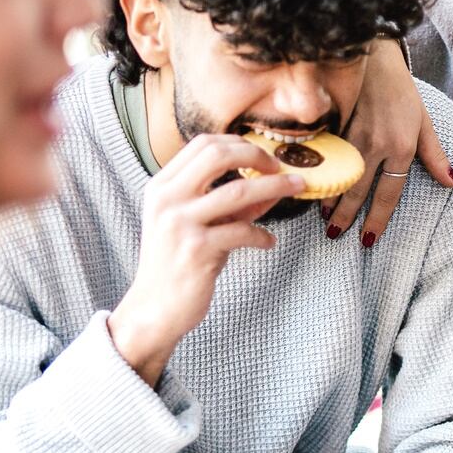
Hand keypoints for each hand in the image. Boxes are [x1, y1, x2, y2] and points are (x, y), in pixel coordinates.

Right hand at [108, 134, 304, 385]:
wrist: (155, 308)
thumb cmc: (178, 264)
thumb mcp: (198, 225)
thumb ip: (230, 204)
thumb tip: (273, 186)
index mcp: (162, 186)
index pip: (203, 144)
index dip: (240, 144)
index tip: (264, 156)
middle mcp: (166, 199)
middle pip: (218, 155)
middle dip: (257, 156)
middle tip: (281, 168)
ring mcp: (179, 223)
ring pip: (238, 191)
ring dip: (275, 188)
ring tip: (297, 188)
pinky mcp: (196, 250)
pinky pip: (242, 231)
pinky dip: (262, 235)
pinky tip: (269, 242)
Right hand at [325, 39, 452, 247]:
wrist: (373, 58)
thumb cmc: (402, 92)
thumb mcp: (424, 123)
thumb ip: (436, 156)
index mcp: (402, 148)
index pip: (389, 193)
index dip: (378, 218)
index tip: (368, 238)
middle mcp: (377, 145)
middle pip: (359, 190)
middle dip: (347, 216)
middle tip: (335, 235)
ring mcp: (352, 134)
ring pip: (339, 174)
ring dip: (329, 198)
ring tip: (323, 218)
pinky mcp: (334, 124)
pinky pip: (325, 156)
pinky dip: (318, 173)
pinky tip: (311, 185)